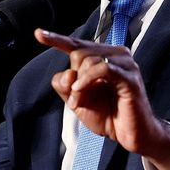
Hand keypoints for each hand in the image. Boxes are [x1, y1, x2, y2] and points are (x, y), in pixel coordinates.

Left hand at [35, 28, 169, 169]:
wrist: (131, 135)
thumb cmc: (108, 116)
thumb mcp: (77, 100)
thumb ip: (65, 85)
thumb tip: (67, 73)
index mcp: (103, 57)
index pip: (77, 44)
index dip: (56, 39)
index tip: (38, 33)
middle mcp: (115, 55)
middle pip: (79, 53)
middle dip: (72, 79)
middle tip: (76, 100)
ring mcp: (125, 64)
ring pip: (88, 60)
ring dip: (79, 85)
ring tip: (81, 102)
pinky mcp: (130, 77)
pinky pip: (102, 68)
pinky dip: (87, 79)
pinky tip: (81, 90)